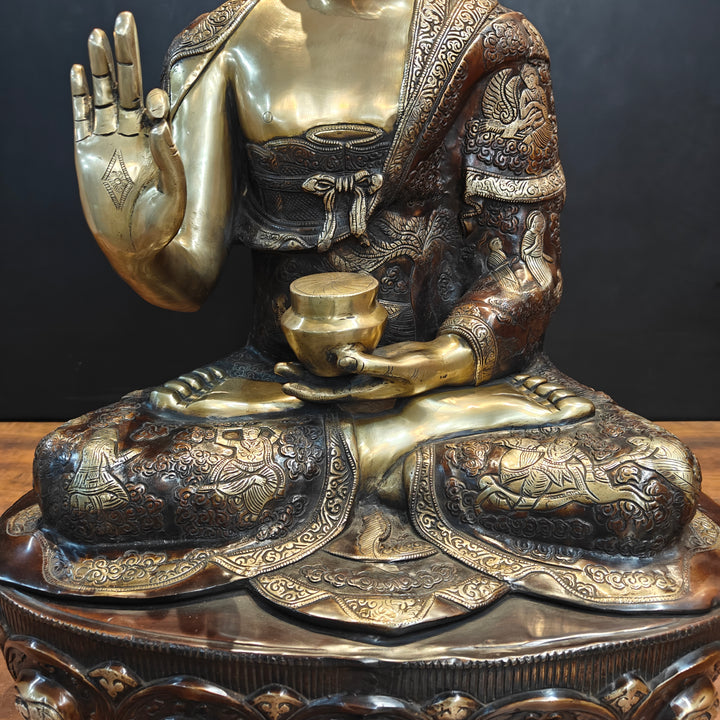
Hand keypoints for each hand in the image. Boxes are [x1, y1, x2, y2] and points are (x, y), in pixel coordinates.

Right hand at [71, 13, 185, 256]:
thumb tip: (160, 124)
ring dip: (100, 66)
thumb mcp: (174, 197)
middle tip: (123, 20)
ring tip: (98, 35)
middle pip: (128, 86)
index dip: (156, 99)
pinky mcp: (86, 152)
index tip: (157, 105)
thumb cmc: (162, 229)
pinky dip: (78, 94)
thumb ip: (170, 162)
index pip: (156, 107)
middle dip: (125, 54)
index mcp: (158, 144)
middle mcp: (134, 137)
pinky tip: (78, 71)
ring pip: (103, 94)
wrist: (135, 251)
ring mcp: (109, 142)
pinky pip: (81, 116)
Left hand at [276, 335, 475, 401]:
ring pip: (330, 374)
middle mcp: (360, 385)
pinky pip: (343, 360)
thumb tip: (340, 360)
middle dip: (300, 378)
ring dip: (309, 368)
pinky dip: (328, 356)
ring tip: (286, 360)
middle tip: (277, 368)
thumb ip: (369, 364)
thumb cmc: (422, 369)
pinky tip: (315, 348)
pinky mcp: (368, 361)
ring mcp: (363, 374)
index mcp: (364, 392)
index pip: (329, 396)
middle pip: (323, 385)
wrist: (439, 363)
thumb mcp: (397, 367)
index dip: (307, 392)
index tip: (287, 386)